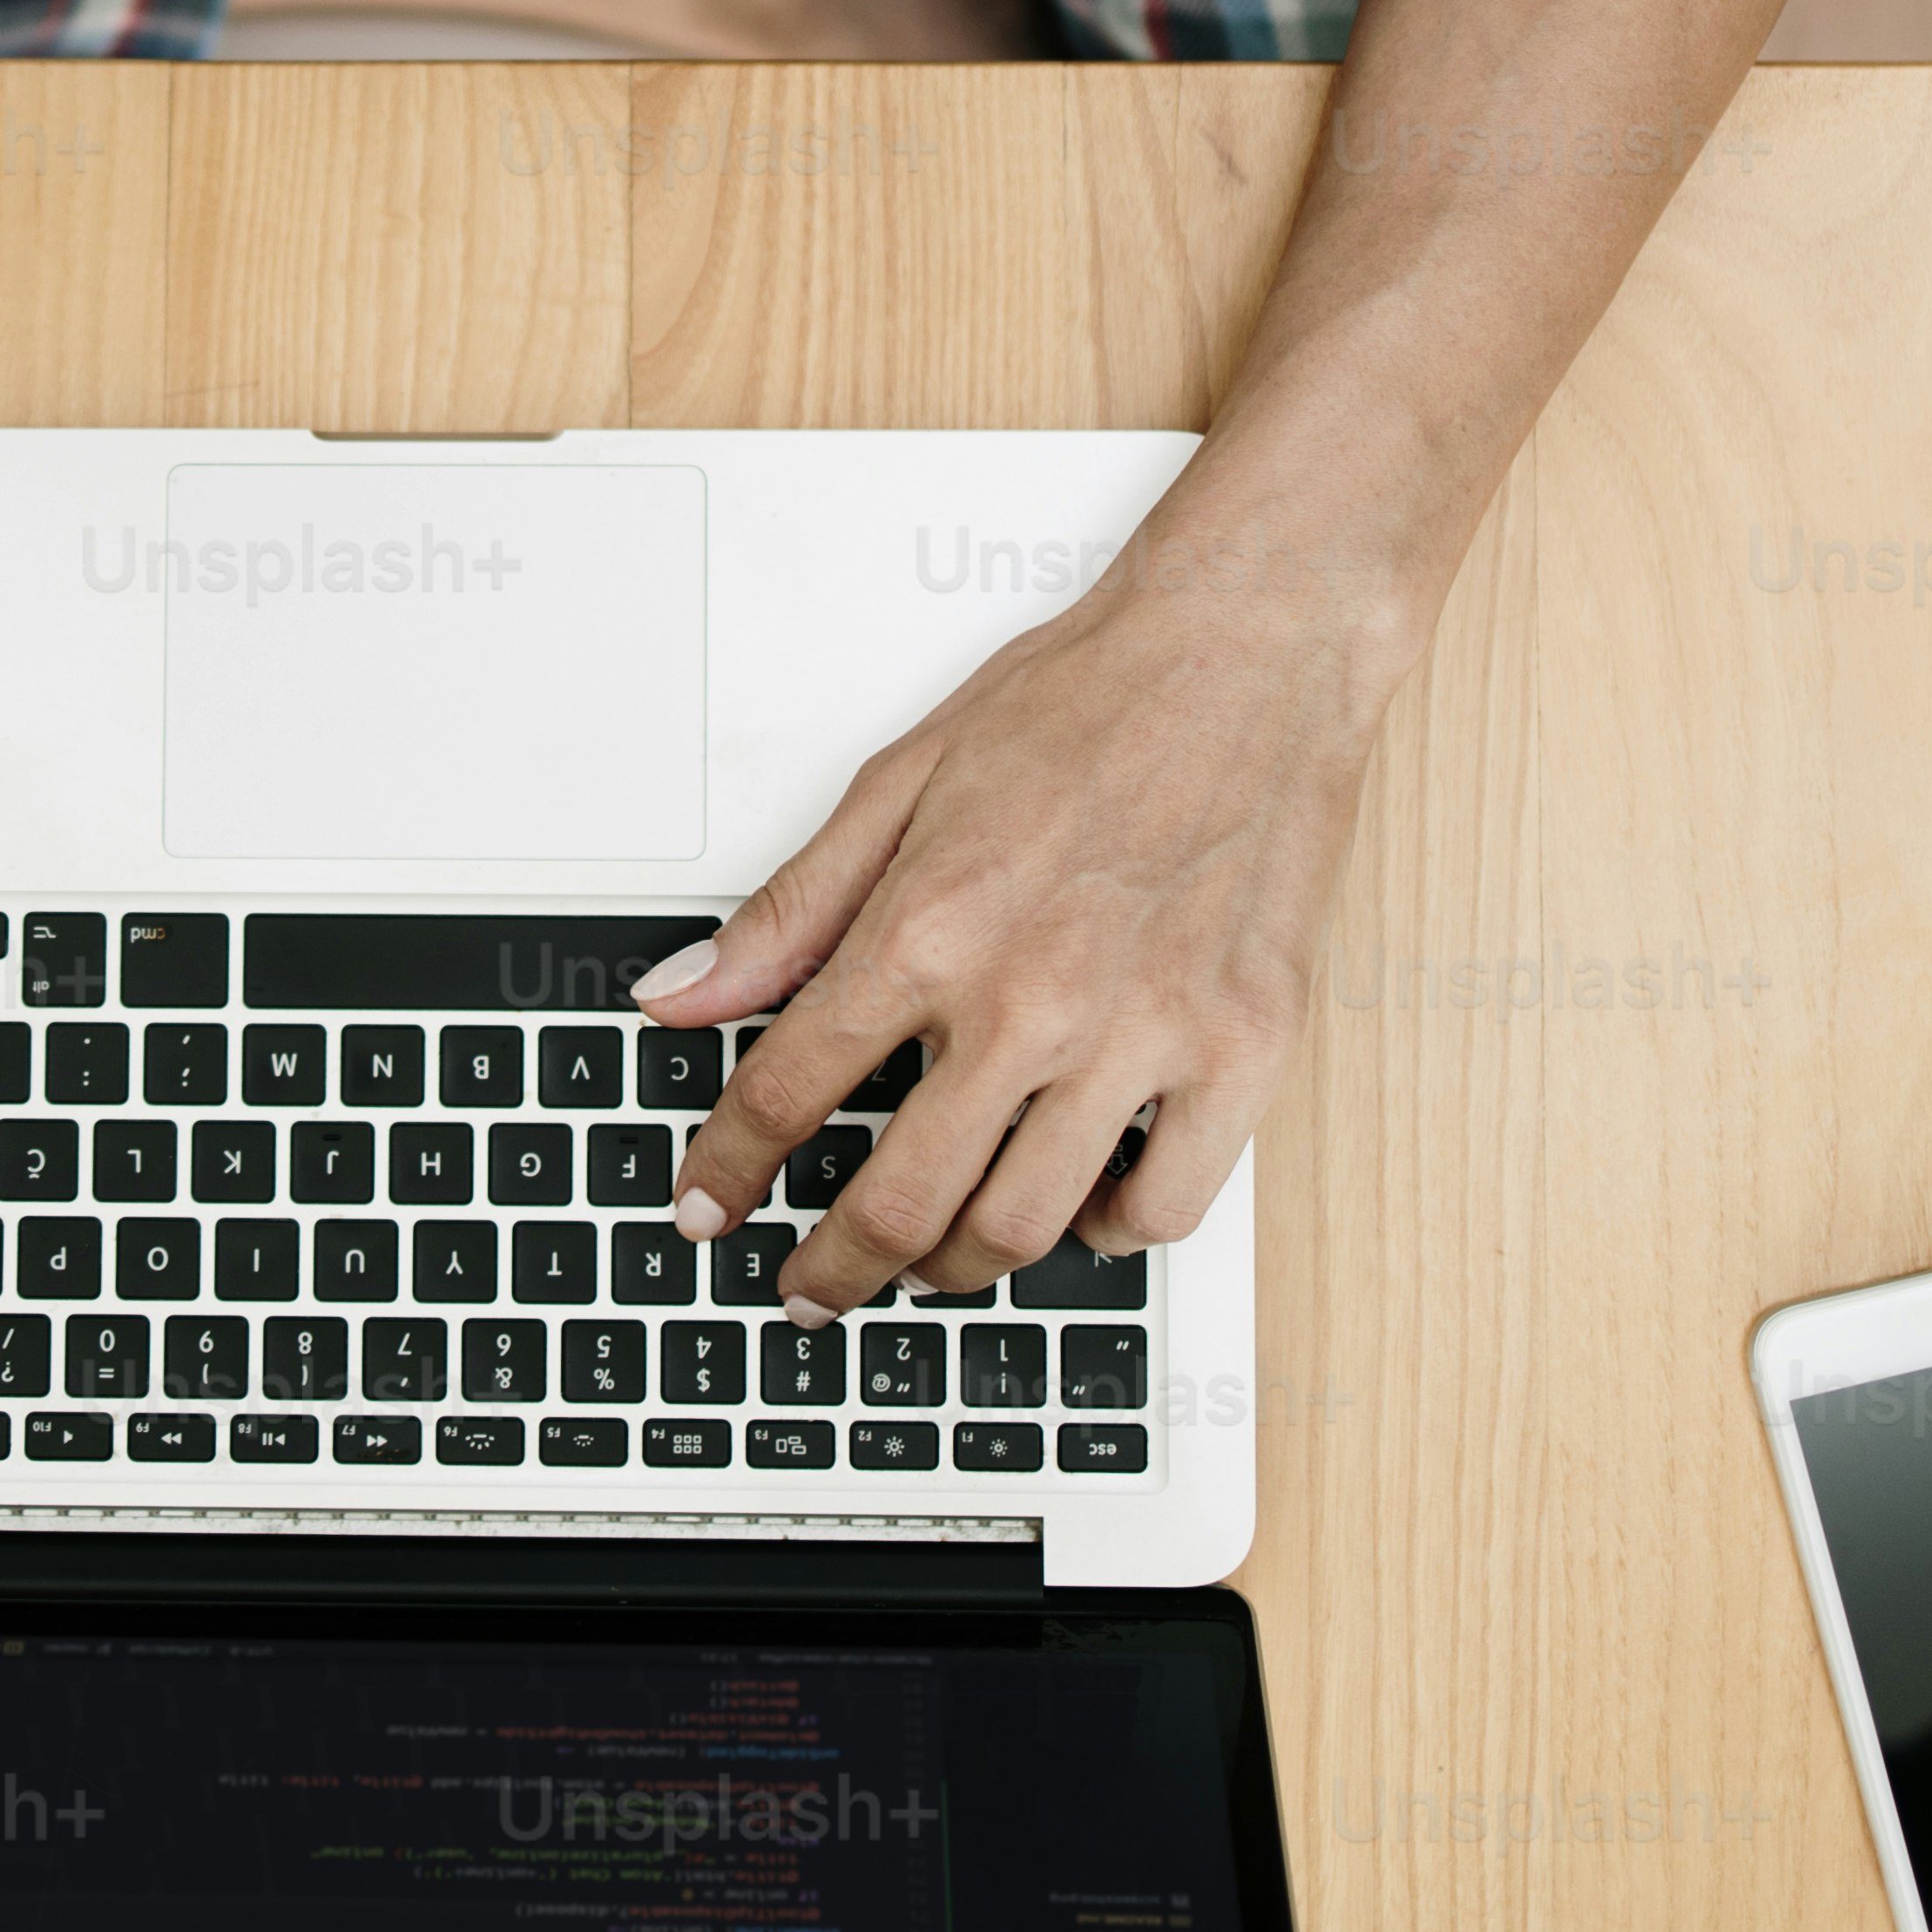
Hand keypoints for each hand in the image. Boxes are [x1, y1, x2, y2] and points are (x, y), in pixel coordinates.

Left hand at [645, 485, 1393, 1311]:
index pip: (789, 1092)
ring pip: (1024, 1227)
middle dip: (835, 1266)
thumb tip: (680, 997)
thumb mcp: (900, 782)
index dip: (728, 1170)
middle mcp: (1031, 997)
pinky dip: (1108, 1230)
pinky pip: (1164, 1208)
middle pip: (902, 1201)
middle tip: (814, 1283)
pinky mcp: (1244, 1051)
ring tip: (935, 1251)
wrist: (1252, 648)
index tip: (707, 1209)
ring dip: (957, 1264)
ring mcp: (1145, 1034)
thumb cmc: (1085, 698)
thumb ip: (789, 911)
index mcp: (930, 926)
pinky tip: (1080, 1199)